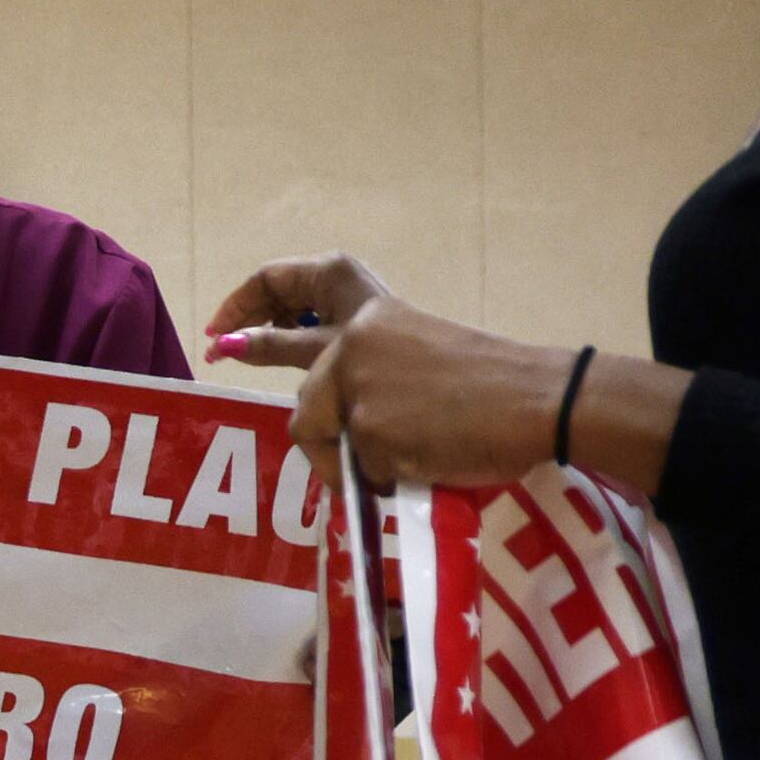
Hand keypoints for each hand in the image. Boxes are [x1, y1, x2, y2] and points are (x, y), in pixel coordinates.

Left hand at [204, 255, 576, 490]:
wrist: (539, 401)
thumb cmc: (495, 390)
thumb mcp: (421, 358)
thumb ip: (370, 372)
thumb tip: (320, 416)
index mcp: (380, 311)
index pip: (311, 279)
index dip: (260, 293)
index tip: (230, 319)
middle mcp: (357, 336)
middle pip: (290, 361)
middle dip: (254, 348)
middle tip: (220, 349)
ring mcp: (354, 377)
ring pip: (310, 426)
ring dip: (338, 456)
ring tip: (396, 459)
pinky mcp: (361, 421)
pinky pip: (342, 466)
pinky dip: (368, 479)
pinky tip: (412, 468)